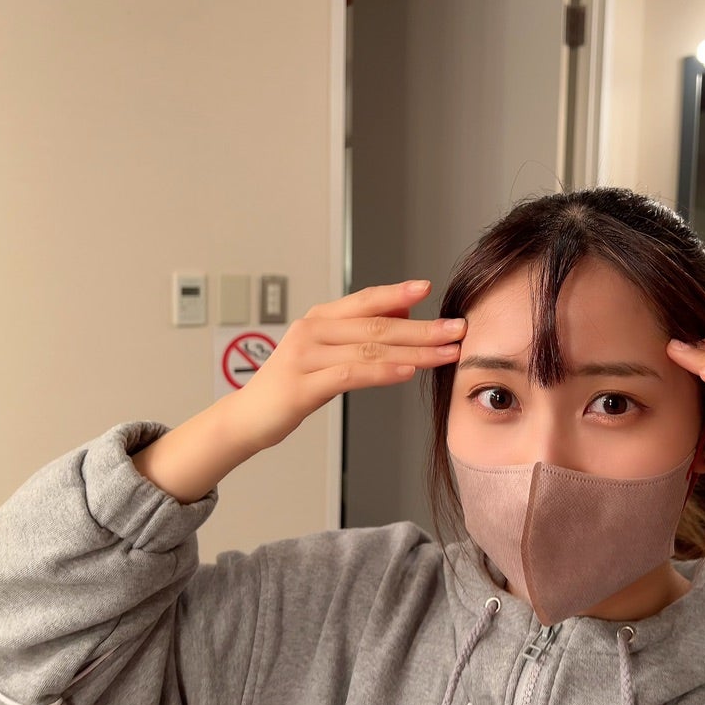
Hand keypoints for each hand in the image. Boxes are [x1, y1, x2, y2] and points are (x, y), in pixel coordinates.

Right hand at [236, 280, 465, 453]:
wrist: (247, 417)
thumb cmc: (292, 384)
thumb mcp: (327, 352)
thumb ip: (360, 332)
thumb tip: (404, 312)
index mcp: (320, 319)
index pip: (365, 300)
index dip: (397, 292)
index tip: (428, 287)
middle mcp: (312, 331)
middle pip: (377, 325)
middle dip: (423, 328)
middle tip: (457, 329)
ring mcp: (306, 357)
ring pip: (370, 350)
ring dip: (414, 352)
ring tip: (446, 353)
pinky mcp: (302, 386)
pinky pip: (350, 375)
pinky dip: (382, 372)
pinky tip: (407, 371)